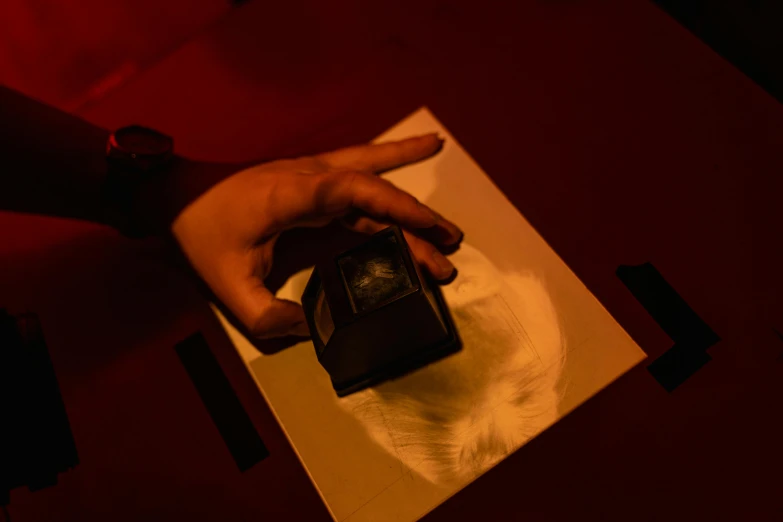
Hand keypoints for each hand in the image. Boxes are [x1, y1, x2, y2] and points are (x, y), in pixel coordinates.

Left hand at [172, 134, 462, 338]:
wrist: (178, 194)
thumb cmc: (201, 232)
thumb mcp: (226, 285)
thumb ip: (266, 317)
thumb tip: (311, 332)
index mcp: (288, 197)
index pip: (347, 192)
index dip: (390, 206)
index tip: (427, 231)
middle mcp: (308, 177)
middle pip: (372, 191)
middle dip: (415, 219)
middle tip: (449, 249)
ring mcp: (314, 173)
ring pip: (374, 177)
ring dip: (412, 200)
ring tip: (450, 223)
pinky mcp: (316, 178)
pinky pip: (363, 171)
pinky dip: (395, 161)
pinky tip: (423, 148)